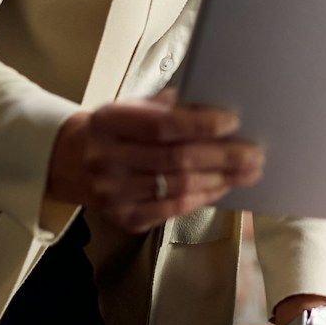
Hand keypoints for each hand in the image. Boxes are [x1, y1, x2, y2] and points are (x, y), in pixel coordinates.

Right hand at [44, 96, 261, 232]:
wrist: (70, 160)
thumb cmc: (118, 128)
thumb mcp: (134, 107)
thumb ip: (171, 107)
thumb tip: (221, 108)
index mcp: (109, 121)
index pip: (162, 126)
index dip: (201, 125)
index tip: (233, 121)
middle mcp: (106, 159)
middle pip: (176, 160)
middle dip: (223, 157)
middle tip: (254, 154)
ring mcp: (112, 193)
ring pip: (178, 188)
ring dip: (219, 180)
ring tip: (247, 172)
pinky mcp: (122, 218)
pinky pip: (171, 210)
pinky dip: (201, 198)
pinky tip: (221, 187)